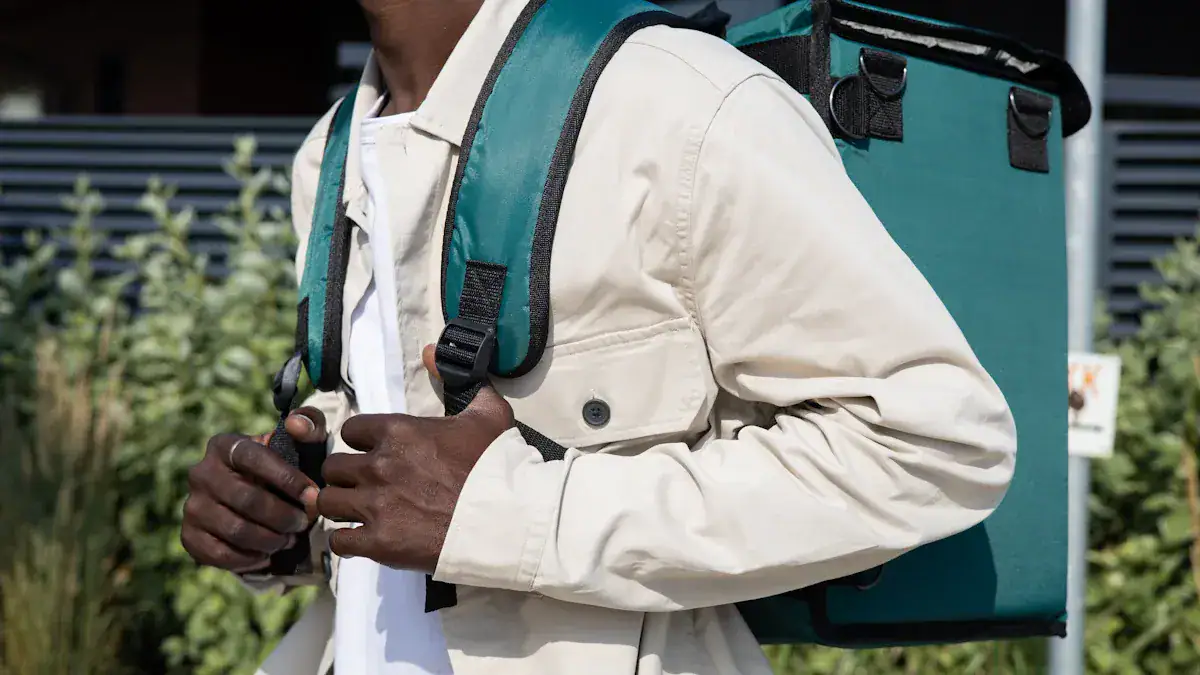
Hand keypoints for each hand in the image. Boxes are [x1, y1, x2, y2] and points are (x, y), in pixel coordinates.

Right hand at [181, 409, 327, 572]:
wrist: (253, 498)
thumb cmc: (281, 468)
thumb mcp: (298, 442)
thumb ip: (308, 423)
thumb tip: (296, 425)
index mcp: (224, 445)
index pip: (254, 459)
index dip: (287, 479)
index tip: (313, 496)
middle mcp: (201, 473)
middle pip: (247, 500)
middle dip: (284, 516)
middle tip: (304, 523)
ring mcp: (192, 506)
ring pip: (236, 530)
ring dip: (271, 539)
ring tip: (289, 538)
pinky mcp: (189, 535)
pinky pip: (220, 554)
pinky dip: (250, 558)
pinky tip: (267, 554)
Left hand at [316, 345, 514, 572]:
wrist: (507, 518)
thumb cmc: (497, 465)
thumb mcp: (487, 413)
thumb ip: (459, 379)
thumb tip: (430, 351)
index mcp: (399, 432)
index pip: (351, 431)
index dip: (361, 442)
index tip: (374, 453)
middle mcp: (379, 466)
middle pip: (333, 468)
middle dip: (346, 476)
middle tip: (365, 486)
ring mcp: (375, 506)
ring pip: (328, 503)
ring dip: (341, 508)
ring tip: (358, 514)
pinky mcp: (378, 543)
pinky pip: (338, 541)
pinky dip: (347, 541)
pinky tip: (362, 539)